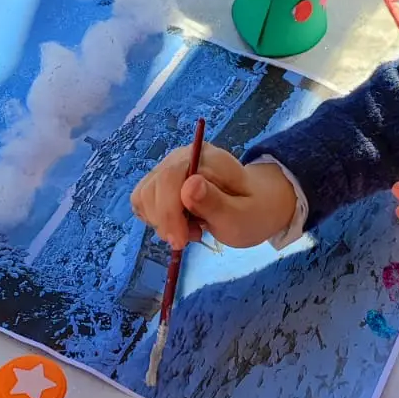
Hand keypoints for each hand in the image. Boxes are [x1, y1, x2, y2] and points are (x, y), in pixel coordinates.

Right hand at [130, 143, 296, 249]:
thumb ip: (215, 203)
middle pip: (151, 188)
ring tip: (190, 229)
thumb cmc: (251, 211)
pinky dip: (156, 219)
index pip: (169, 178)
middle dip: (165, 221)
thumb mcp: (241, 215)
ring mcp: (168, 168)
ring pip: (143, 196)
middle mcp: (181, 157)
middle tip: (189, 238)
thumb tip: (189, 185)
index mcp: (205, 157)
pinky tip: (179, 224)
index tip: (180, 241)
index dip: (168, 212)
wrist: (255, 205)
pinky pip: (143, 201)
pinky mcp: (160, 182)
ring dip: (161, 222)